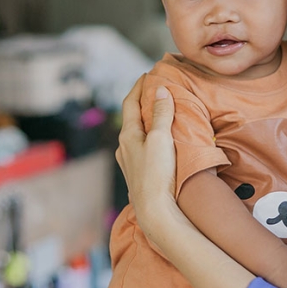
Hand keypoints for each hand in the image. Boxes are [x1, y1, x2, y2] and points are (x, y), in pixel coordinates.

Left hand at [116, 76, 177, 237]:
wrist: (155, 212)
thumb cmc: (156, 174)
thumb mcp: (160, 139)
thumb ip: (160, 114)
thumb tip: (160, 90)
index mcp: (127, 136)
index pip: (129, 103)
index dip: (138, 87)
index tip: (147, 74)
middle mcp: (125, 148)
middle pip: (132, 118)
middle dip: (142, 103)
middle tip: (156, 91)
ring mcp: (131, 162)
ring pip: (137, 134)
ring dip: (147, 121)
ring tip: (160, 113)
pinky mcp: (140, 175)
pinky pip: (143, 148)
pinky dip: (151, 137)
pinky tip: (161, 142)